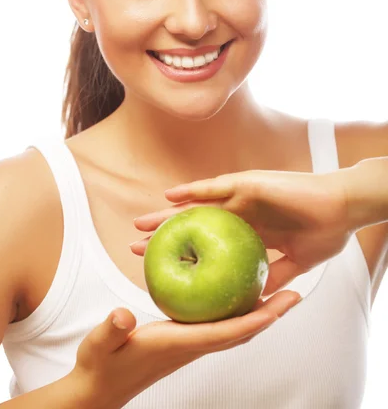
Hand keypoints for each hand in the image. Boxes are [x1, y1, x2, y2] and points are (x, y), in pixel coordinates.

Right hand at [70, 296, 300, 408]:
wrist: (100, 389)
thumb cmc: (101, 366)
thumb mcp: (99, 344)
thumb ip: (110, 330)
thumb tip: (122, 317)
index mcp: (178, 344)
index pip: (226, 332)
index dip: (257, 318)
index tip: (283, 302)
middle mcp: (192, 346)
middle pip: (241, 331)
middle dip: (270, 314)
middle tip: (295, 293)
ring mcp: (190, 345)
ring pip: (234, 329)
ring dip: (258, 313)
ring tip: (277, 291)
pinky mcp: (185, 340)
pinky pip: (220, 325)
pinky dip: (237, 312)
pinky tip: (236, 295)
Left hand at [131, 167, 352, 296]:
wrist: (343, 209)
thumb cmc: (324, 232)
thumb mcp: (295, 261)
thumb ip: (273, 274)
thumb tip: (255, 297)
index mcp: (249, 231)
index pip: (209, 245)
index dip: (184, 255)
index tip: (160, 269)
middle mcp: (240, 213)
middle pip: (195, 226)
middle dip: (166, 237)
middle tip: (136, 247)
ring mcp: (242, 197)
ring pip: (197, 206)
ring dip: (168, 215)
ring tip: (141, 224)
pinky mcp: (248, 184)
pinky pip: (215, 187)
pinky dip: (192, 191)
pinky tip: (170, 197)